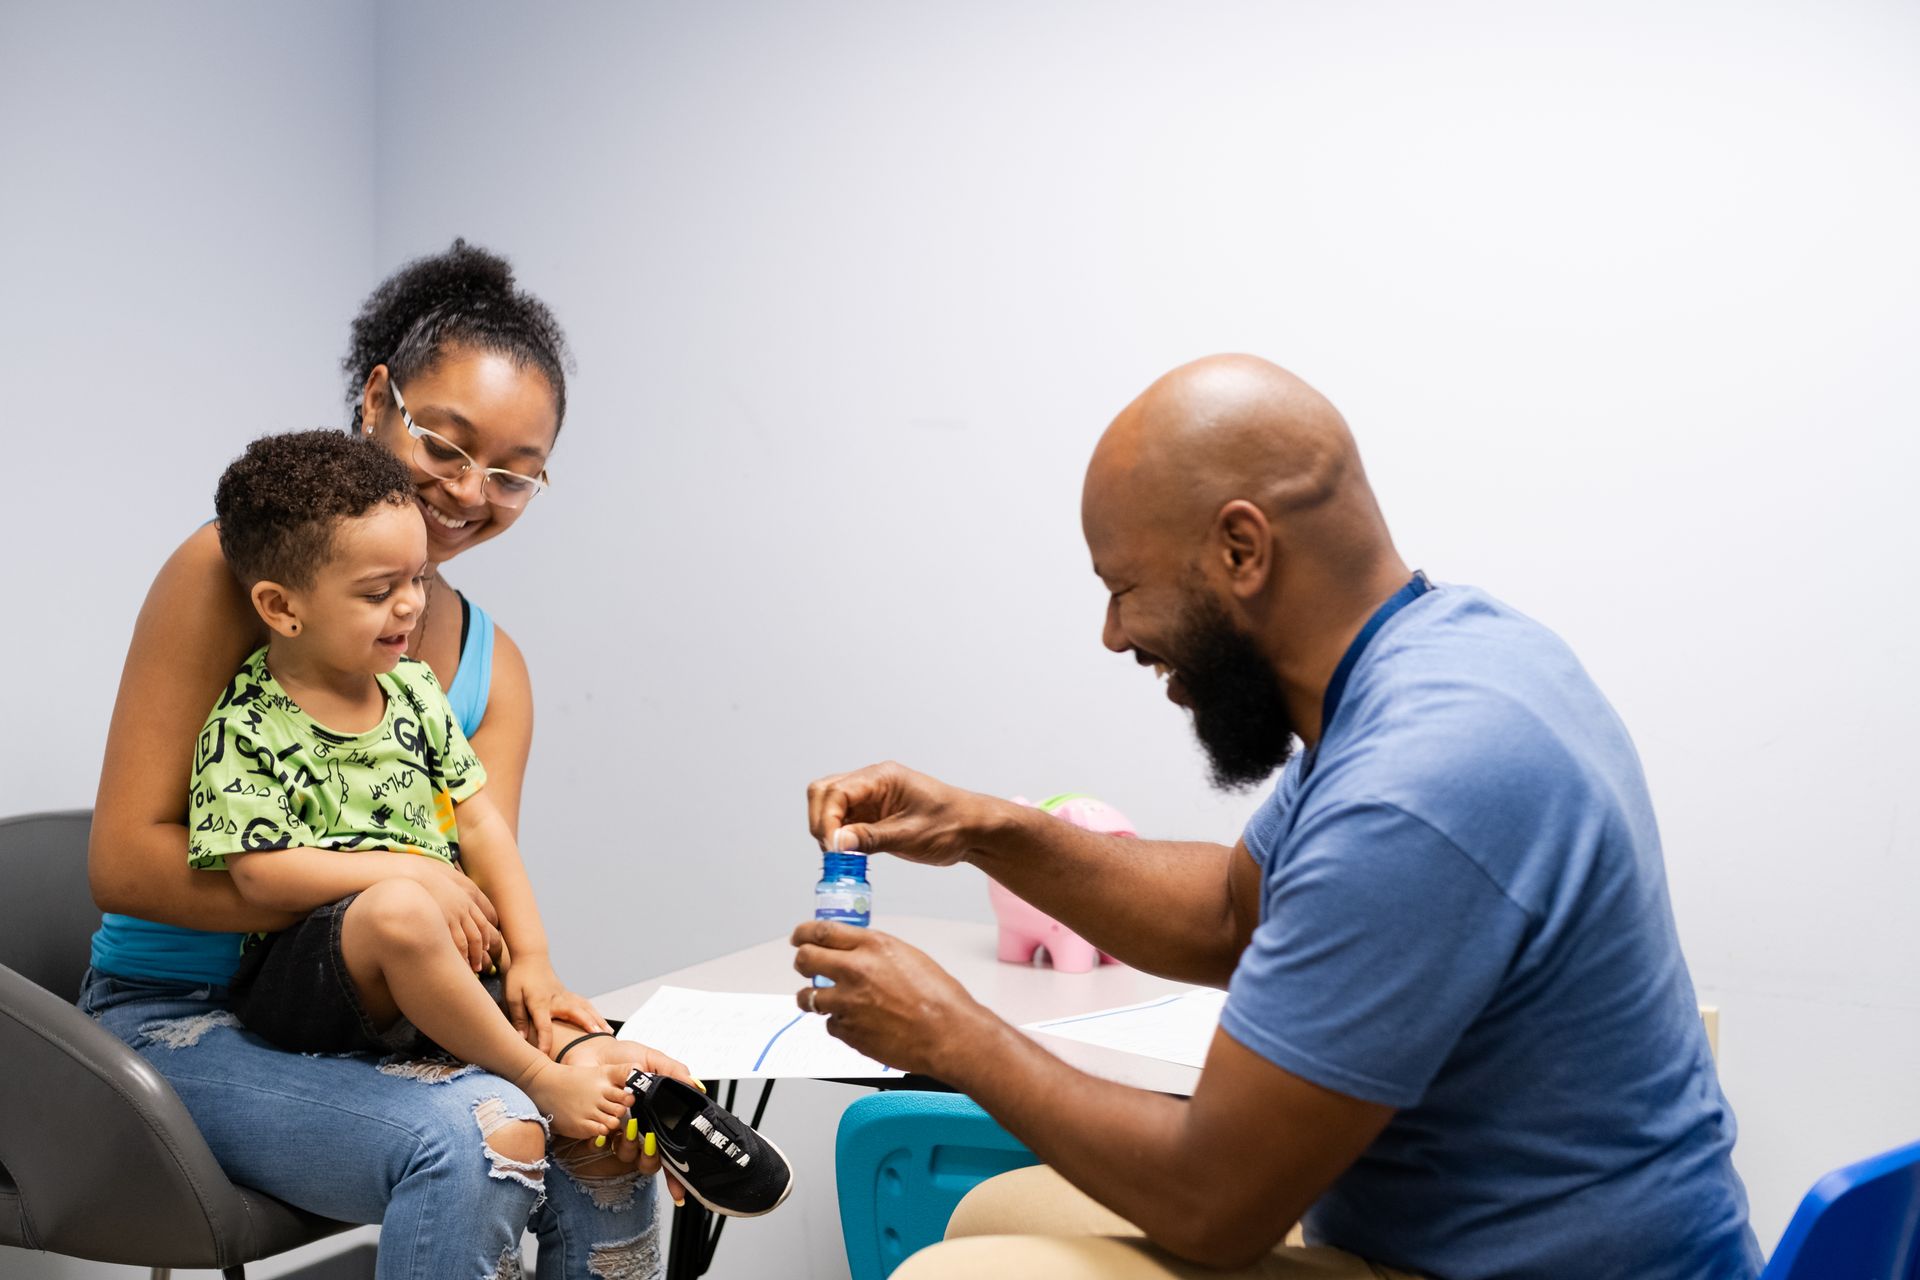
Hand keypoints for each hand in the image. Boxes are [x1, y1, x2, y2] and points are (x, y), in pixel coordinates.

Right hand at [404, 858, 502, 972]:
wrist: (412, 876)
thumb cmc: (427, 878)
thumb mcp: (448, 879)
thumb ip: (457, 889)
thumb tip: (460, 896)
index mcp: (469, 896)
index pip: (486, 918)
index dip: (489, 933)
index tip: (490, 945)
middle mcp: (464, 907)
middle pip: (481, 931)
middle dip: (485, 949)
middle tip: (486, 963)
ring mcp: (454, 916)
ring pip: (470, 940)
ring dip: (475, 956)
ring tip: (475, 968)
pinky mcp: (442, 923)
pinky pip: (455, 943)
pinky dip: (461, 955)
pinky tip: (462, 964)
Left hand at [505, 956, 608, 1056]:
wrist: (531, 956)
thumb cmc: (519, 976)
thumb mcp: (512, 997)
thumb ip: (518, 1018)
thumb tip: (521, 1038)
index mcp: (540, 1002)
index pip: (544, 1025)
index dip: (544, 1041)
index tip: (545, 1056)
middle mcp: (556, 999)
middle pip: (575, 1012)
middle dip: (586, 1024)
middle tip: (597, 1036)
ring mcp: (565, 995)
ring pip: (585, 1007)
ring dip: (597, 1019)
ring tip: (608, 1032)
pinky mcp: (568, 994)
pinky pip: (584, 1004)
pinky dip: (595, 1013)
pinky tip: (601, 1022)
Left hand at [563, 1032, 700, 1204]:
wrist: (590, 1051)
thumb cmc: (624, 1057)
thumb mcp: (652, 1059)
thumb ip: (675, 1073)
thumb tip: (699, 1087)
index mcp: (659, 1117)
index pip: (673, 1150)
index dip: (679, 1175)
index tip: (683, 1194)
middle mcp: (641, 1129)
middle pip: (652, 1161)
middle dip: (653, 1158)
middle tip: (651, 1141)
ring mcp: (620, 1132)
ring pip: (628, 1155)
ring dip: (629, 1144)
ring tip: (628, 1124)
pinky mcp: (598, 1130)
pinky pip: (601, 1146)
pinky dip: (603, 1141)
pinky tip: (604, 1131)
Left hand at [790, 920, 993, 1078]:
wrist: (948, 1034)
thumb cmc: (939, 998)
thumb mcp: (907, 956)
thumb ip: (875, 952)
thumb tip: (854, 952)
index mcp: (873, 947)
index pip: (822, 931)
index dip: (804, 933)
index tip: (799, 936)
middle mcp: (855, 971)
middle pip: (805, 959)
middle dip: (802, 961)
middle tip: (805, 965)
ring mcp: (848, 1003)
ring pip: (808, 996)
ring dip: (812, 996)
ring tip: (824, 999)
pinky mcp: (848, 1031)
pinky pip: (830, 1024)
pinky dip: (838, 1023)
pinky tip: (856, 1022)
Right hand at [805, 761, 1005, 866]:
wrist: (972, 829)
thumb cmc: (950, 824)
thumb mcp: (911, 835)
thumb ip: (872, 838)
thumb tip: (838, 844)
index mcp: (882, 777)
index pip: (836, 791)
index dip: (827, 820)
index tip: (833, 849)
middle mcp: (871, 783)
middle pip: (824, 793)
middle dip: (821, 822)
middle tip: (832, 853)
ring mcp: (869, 798)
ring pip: (829, 808)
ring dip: (828, 832)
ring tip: (842, 859)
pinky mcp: (871, 815)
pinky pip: (843, 823)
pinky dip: (839, 840)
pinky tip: (850, 858)